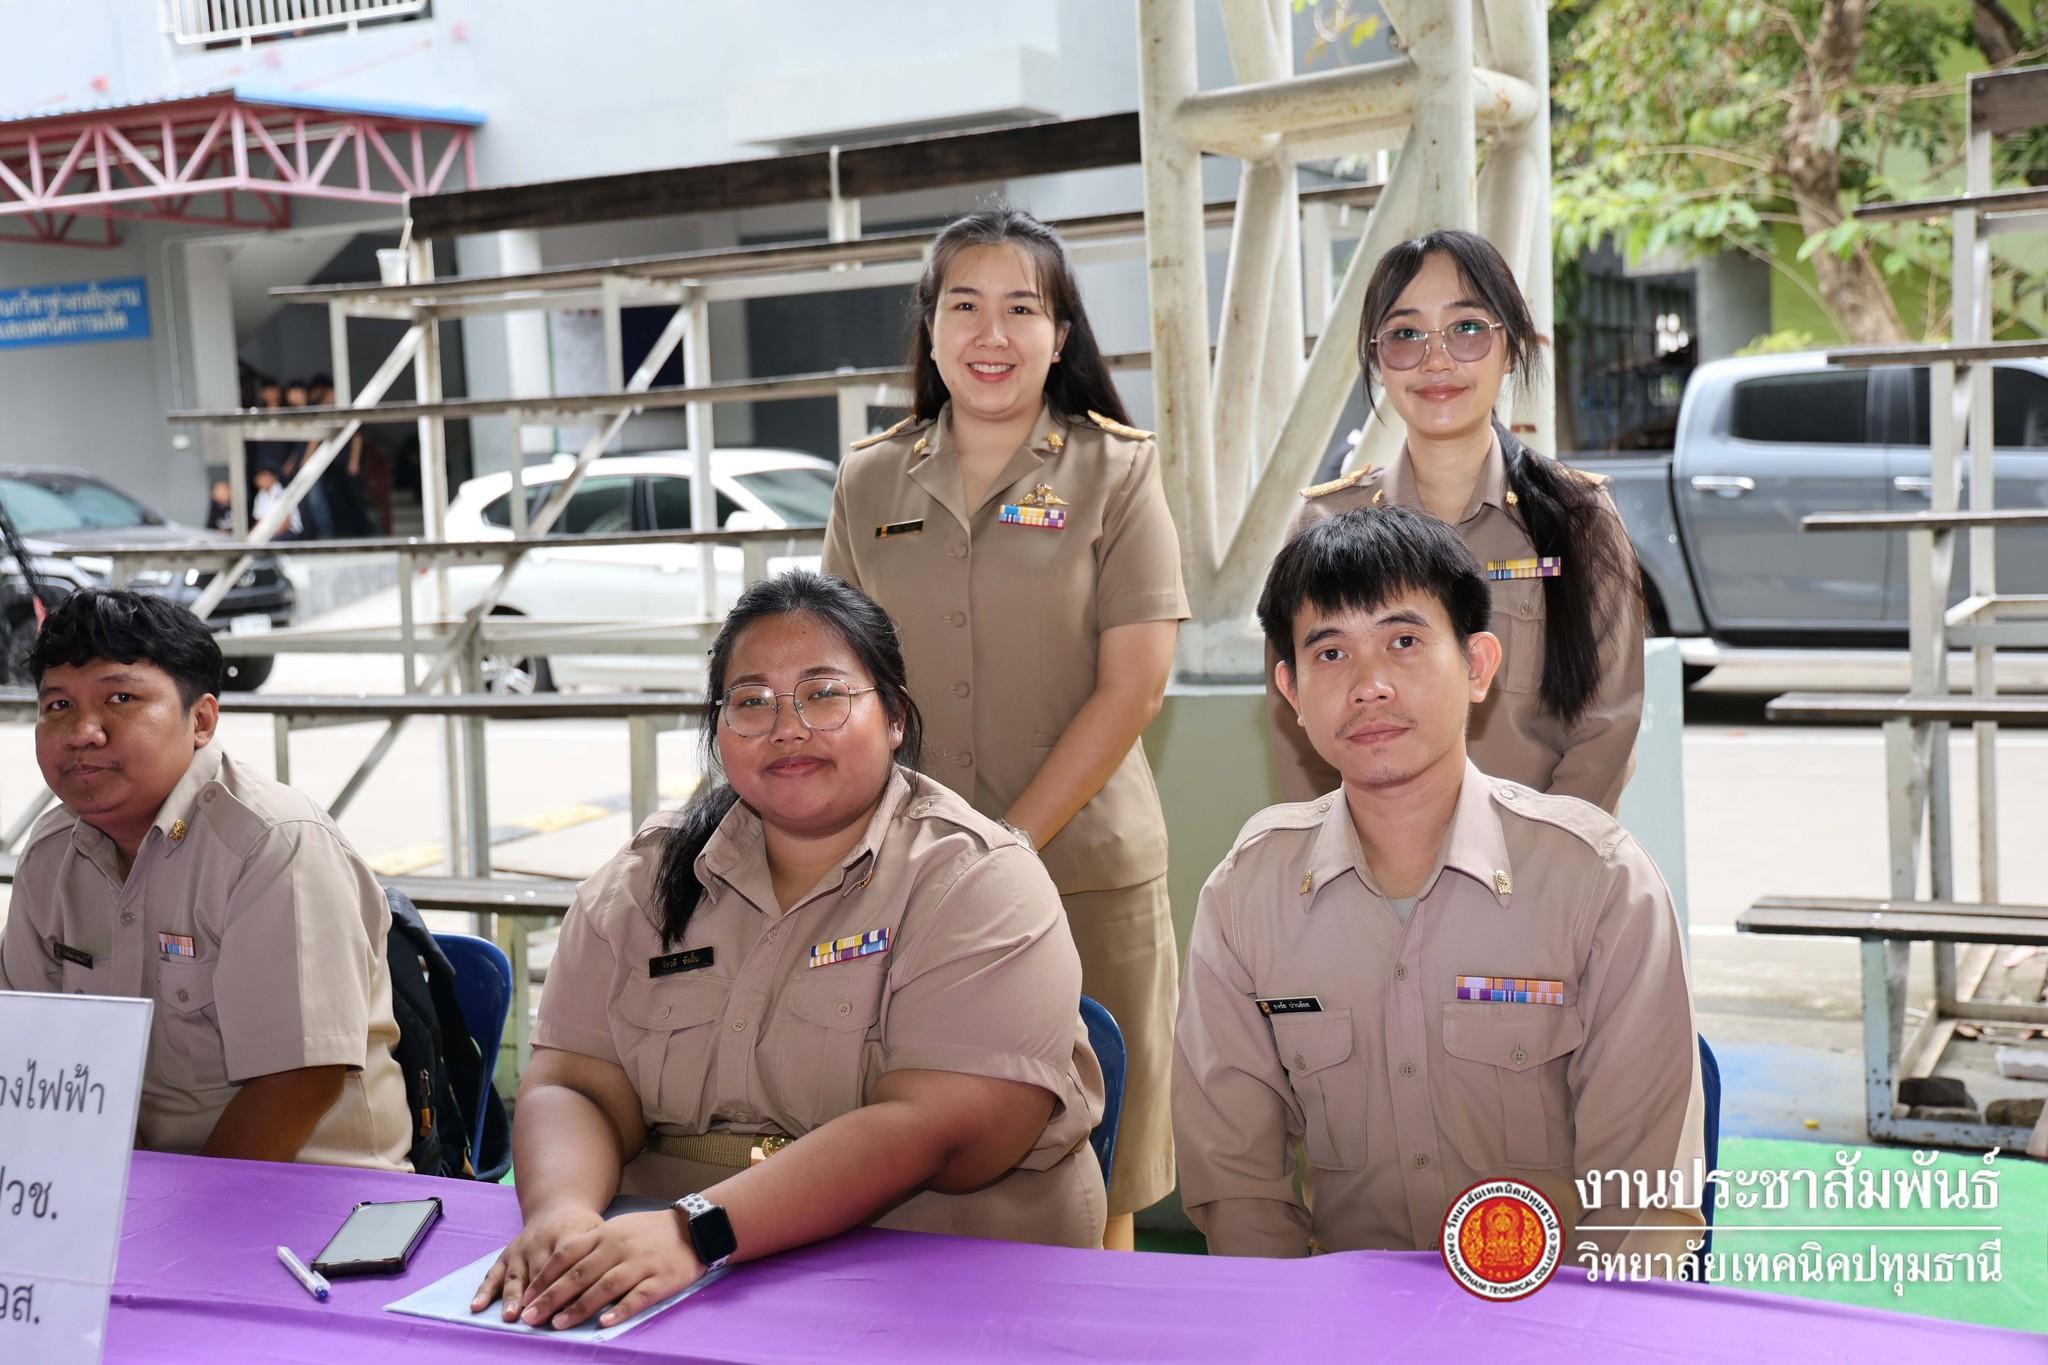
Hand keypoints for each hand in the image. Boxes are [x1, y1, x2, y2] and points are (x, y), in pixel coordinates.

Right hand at [469, 1203, 602, 1321]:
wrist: (557, 1206)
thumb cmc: (582, 1227)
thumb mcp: (596, 1231)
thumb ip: (598, 1253)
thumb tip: (606, 1282)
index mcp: (566, 1235)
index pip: (565, 1260)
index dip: (563, 1282)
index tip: (563, 1306)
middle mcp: (540, 1242)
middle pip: (539, 1272)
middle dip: (537, 1296)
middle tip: (535, 1318)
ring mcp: (521, 1249)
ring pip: (515, 1275)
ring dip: (512, 1296)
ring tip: (510, 1316)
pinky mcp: (506, 1255)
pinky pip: (494, 1274)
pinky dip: (485, 1291)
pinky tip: (477, 1306)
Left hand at [514, 1209, 704, 1330]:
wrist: (693, 1228)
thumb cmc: (648, 1232)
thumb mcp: (616, 1230)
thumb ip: (589, 1247)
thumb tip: (557, 1274)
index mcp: (606, 1235)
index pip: (567, 1255)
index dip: (545, 1277)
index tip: (527, 1297)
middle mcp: (619, 1248)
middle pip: (580, 1274)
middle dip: (552, 1297)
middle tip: (532, 1317)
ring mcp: (640, 1264)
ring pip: (604, 1287)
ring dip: (579, 1307)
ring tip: (559, 1324)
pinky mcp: (660, 1280)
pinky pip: (637, 1297)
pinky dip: (620, 1310)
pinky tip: (604, 1323)